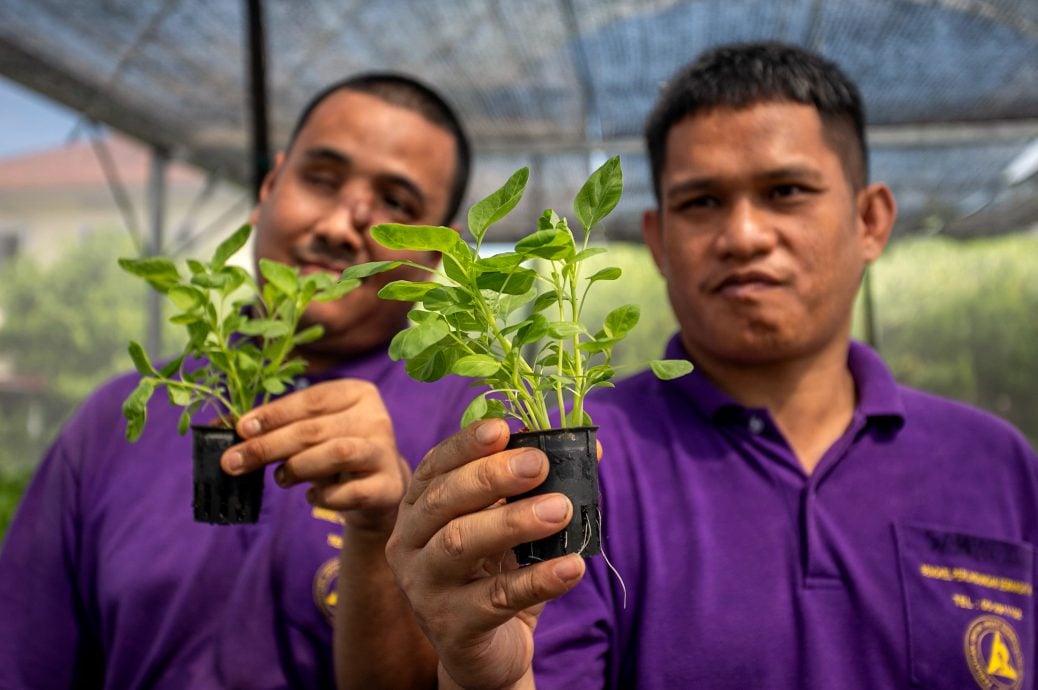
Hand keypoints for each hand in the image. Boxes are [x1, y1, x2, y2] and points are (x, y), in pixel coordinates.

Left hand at [219, 379, 408, 531]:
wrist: (378, 490)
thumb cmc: (336, 453)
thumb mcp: (315, 432)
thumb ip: (284, 426)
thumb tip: (232, 430)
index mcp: (358, 393)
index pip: (311, 399)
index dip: (274, 414)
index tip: (240, 428)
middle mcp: (377, 418)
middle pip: (315, 429)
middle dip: (268, 446)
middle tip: (233, 462)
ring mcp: (385, 452)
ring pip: (336, 453)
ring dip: (297, 467)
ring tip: (280, 478)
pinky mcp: (388, 486)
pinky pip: (349, 492)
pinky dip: (323, 497)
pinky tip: (312, 497)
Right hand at [386, 419, 586, 689]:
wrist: (487, 653)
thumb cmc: (495, 574)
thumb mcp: (511, 524)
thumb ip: (539, 484)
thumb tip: (590, 445)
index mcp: (419, 509)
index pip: (435, 466)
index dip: (466, 445)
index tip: (502, 429)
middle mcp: (410, 544)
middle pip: (444, 501)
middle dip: (491, 477)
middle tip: (539, 464)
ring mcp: (426, 588)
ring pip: (461, 545)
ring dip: (513, 522)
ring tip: (562, 509)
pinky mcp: (453, 628)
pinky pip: (496, 599)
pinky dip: (537, 580)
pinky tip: (572, 566)